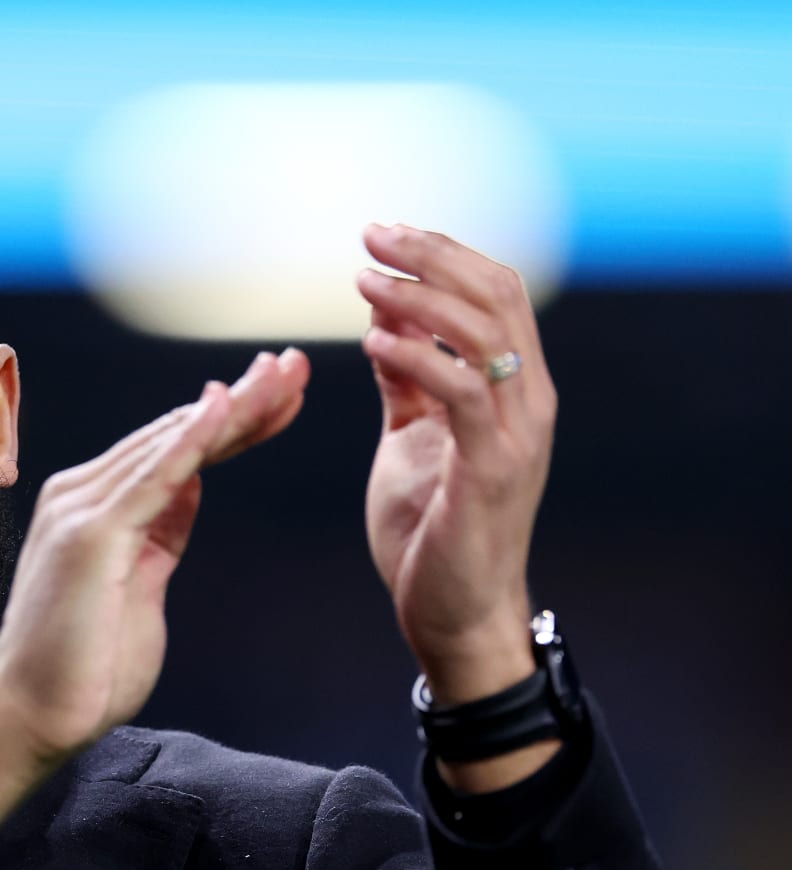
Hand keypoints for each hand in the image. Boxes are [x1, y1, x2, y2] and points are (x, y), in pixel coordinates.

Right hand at [0, 348, 308, 848]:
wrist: (32, 718)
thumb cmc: (83, 668)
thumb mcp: (142, 586)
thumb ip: (163, 535)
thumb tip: (192, 487)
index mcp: (96, 508)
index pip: (174, 452)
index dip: (231, 422)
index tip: (283, 397)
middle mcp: (81, 496)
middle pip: (174, 435)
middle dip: (241, 400)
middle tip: (294, 364)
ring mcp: (81, 511)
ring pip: (169, 445)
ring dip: (230, 407)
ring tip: (281, 374)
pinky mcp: (90, 535)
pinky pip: (151, 476)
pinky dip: (189, 439)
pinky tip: (223, 405)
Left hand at [357, 224, 555, 706]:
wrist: (453, 615)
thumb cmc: (431, 529)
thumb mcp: (411, 438)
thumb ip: (406, 382)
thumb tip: (385, 324)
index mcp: (512, 388)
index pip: (494, 292)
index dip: (443, 253)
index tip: (385, 233)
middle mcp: (528, 400)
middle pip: (496, 295)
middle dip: (433, 254)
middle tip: (372, 234)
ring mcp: (516, 433)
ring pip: (484, 333)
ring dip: (419, 297)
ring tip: (363, 280)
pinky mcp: (492, 468)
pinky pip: (463, 393)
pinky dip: (419, 357)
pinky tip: (373, 339)